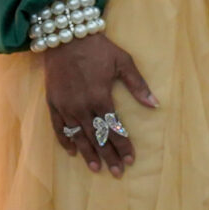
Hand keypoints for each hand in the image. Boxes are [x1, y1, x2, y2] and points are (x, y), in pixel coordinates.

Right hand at [44, 36, 154, 175]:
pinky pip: (59, 127)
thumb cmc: (98, 48)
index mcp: (100, 98)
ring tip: (97, 168)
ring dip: (88, 153)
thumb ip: (138, 85)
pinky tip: (72, 152)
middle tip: (117, 172)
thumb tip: (155, 104)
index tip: (131, 160)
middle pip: (97, 137)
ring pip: (79, 136)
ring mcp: (66, 106)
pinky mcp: (53, 103)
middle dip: (109, 155)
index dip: (123, 145)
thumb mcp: (123, 62)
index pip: (114, 128)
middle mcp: (82, 107)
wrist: (66, 37)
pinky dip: (65, 140)